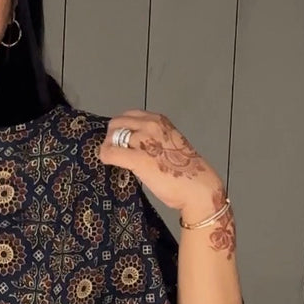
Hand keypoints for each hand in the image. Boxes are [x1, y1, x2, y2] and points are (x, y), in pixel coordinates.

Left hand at [97, 110, 224, 222]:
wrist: (198, 188)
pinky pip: (110, 152)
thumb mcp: (171, 145)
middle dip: (111, 136)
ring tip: (112, 159)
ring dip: (108, 147)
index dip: (121, 128)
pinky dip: (105, 156)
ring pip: (112, 136)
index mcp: (160, 121)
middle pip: (118, 123)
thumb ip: (154, 140)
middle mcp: (151, 125)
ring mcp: (144, 141)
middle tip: (113, 151)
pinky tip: (107, 163)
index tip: (120, 141)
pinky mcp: (137, 159)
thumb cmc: (187, 172)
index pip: (130, 115)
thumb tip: (135, 145)